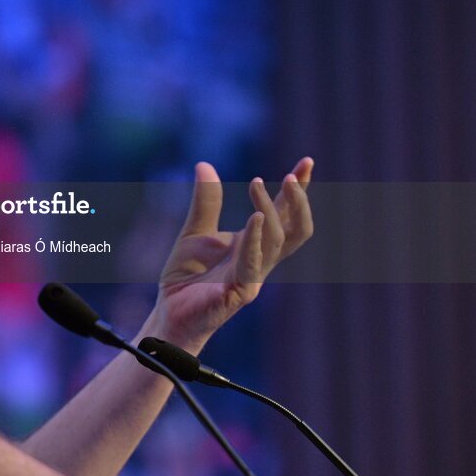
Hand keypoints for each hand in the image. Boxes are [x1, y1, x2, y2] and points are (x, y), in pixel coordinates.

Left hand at [147, 158, 313, 353]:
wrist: (168, 313)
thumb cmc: (187, 277)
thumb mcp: (195, 230)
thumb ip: (206, 201)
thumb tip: (204, 164)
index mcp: (255, 244)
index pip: (284, 214)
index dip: (299, 190)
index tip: (306, 162)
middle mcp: (261, 259)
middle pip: (296, 229)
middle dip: (299, 201)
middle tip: (292, 175)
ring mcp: (253, 276)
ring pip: (276, 241)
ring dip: (270, 210)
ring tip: (257, 182)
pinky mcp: (239, 292)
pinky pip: (253, 263)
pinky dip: (255, 238)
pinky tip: (254, 217)